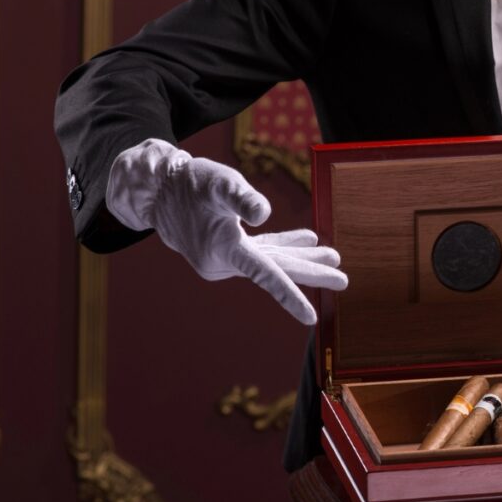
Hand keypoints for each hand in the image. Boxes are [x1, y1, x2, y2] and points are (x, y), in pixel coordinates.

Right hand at [106, 139, 346, 324]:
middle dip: (310, 273)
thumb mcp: (218, 183)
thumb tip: (264, 214)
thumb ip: (241, 197)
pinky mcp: (229, 249)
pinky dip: (283, 247)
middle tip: (344, 279)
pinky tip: (307, 241)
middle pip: (276, 270)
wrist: (157, 190)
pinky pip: (261, 253)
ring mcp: (227, 259)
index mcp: (225, 250)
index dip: (289, 296)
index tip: (310, 318)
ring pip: (271, 261)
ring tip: (334, 257)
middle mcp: (226, 262)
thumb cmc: (189, 183)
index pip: (265, 276)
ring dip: (302, 258)